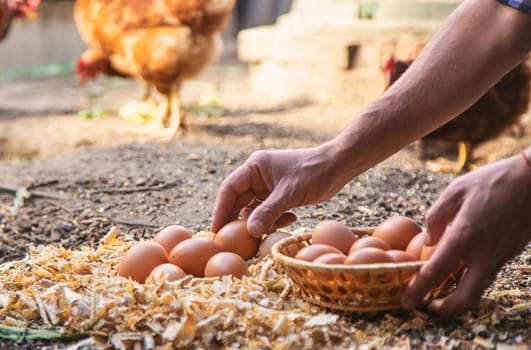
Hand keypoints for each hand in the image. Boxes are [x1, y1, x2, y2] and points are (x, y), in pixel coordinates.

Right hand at [211, 145, 347, 236]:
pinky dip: (275, 219)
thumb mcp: (290, 194)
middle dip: (240, 220)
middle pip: (239, 201)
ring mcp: (268, 185)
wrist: (337, 167)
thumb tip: (249, 232)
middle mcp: (257, 175)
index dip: (221, 210)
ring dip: (261, 222)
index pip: (229, 189)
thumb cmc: (314, 173)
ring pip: (254, 209)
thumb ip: (268, 212)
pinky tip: (291, 219)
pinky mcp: (279, 194)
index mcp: (254, 167)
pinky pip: (268, 211)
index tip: (216, 230)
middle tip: (237, 242)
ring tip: (272, 229)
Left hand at [401, 152, 530, 315]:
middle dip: (445, 310)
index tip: (406, 302)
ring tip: (439, 294)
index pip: (435, 273)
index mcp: (464, 237)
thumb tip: (427, 241)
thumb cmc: (493, 181)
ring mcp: (500, 256)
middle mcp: (483, 254)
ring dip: (458, 298)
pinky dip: (470, 282)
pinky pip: (486, 275)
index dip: (418, 291)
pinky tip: (458, 272)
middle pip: (465, 298)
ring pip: (478, 289)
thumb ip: (436, 217)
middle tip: (427, 308)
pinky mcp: (509, 254)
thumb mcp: (455, 191)